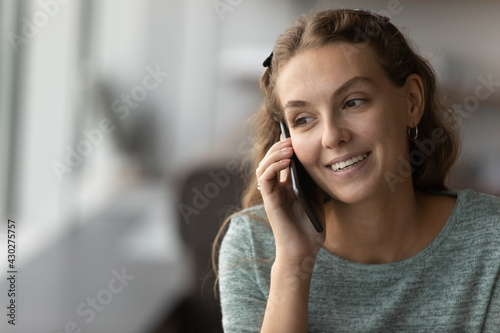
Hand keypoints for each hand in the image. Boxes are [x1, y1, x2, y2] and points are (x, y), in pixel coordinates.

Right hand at [255, 137, 324, 261]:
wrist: (304, 251)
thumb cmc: (310, 229)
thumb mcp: (317, 199)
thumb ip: (314, 183)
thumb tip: (322, 162)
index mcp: (286, 188)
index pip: (280, 162)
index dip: (283, 147)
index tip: (292, 135)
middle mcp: (276, 189)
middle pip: (270, 161)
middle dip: (279, 147)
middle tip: (291, 139)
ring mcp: (271, 195)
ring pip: (263, 166)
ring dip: (274, 154)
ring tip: (288, 148)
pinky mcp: (269, 201)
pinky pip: (265, 179)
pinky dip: (273, 167)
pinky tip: (286, 162)